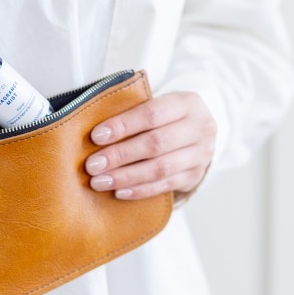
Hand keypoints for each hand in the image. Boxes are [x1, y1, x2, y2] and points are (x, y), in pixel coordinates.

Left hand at [84, 91, 216, 199]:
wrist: (197, 132)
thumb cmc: (164, 116)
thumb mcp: (155, 104)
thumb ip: (132, 113)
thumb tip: (95, 133)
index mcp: (187, 103)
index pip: (152, 113)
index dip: (123, 125)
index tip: (96, 136)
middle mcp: (200, 128)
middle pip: (156, 143)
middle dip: (120, 155)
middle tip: (92, 165)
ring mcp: (201, 154)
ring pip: (160, 168)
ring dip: (126, 176)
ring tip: (99, 181)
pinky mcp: (195, 176)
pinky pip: (165, 186)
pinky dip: (140, 190)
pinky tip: (118, 192)